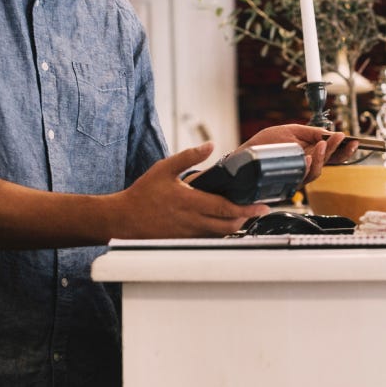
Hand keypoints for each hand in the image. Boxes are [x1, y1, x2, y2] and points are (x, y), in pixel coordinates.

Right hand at [120, 142, 268, 237]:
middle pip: (229, 225)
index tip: (262, 205)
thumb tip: (210, 145)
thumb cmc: (142, 194)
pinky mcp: (185, 241)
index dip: (248, 208)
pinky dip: (219, 231)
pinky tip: (221, 221)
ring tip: (243, 214)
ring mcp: (189, 234)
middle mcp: (192, 221)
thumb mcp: (164, 168)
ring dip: (235, 225)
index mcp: (190, 203)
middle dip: (247, 218)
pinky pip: (208, 238)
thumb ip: (189, 156)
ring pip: (221, 234)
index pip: (226, 208)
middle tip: (257, 209)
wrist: (123, 219)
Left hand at [237, 124, 346, 182]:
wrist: (246, 153)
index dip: (345, 150)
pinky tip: (309, 156)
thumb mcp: (291, 130)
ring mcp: (298, 174)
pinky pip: (301, 176)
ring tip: (323, 144)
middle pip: (330, 163)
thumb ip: (310, 132)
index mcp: (310, 153)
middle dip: (338, 151)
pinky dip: (307, 165)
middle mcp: (307, 165)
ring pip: (317, 170)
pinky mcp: (288, 180)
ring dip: (322, 156)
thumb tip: (329, 133)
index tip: (353, 141)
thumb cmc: (266, 143)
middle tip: (342, 139)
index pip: (333, 154)